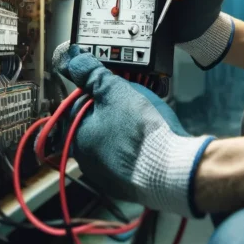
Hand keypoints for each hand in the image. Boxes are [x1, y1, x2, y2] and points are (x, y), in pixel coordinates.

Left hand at [51, 43, 214, 216]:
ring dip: (125, 131)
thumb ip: (92, 75)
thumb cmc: (140, 131)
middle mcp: (87, 161)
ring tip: (146, 121)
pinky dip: (136, 150)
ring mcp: (107, 176)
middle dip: (113, 111)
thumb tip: (72, 59)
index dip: (98, 91)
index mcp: (77, 138)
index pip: (78, 105)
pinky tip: (151, 141)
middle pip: (96, 124)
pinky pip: (128, 160)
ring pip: (112, 143)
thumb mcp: (115, 91)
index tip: (115, 87)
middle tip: (133, 102)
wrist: (171, 170)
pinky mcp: (127, 185)